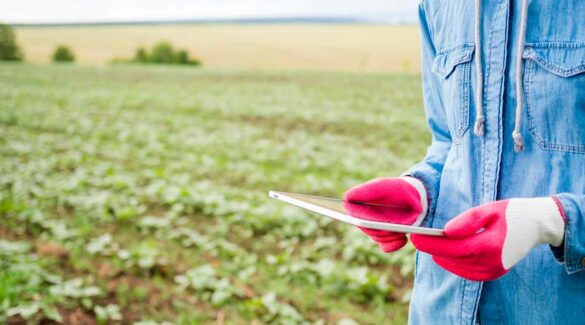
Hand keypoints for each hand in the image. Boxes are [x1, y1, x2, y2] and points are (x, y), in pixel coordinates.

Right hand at [343, 177, 427, 251]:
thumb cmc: (397, 189)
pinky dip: (393, 244)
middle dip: (379, 226)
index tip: (368, 221)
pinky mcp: (388, 238)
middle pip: (366, 228)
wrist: (416, 196)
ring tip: (401, 228)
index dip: (360, 217)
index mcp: (361, 204)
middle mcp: (367, 218)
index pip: (353, 213)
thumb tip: (346, 198)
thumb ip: (364, 191)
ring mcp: (377, 229)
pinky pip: (386, 247)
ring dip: (389, 233)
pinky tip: (402, 239)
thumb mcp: (382, 187)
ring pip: (377, 237)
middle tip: (391, 223)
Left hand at [410, 197, 565, 280]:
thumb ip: (467, 220)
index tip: (414, 237)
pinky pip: (467, 272)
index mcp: (490, 245)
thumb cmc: (512, 212)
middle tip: (417, 238)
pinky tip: (445, 253)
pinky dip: (454, 263)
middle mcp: (492, 262)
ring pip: (458, 267)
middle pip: (452, 258)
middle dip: (432, 248)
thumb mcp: (489, 209)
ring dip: (441, 256)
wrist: (538, 225)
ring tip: (428, 243)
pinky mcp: (494, 273)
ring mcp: (494, 271)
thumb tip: (445, 232)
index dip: (431, 244)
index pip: (452, 248)